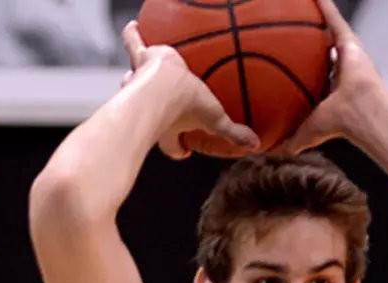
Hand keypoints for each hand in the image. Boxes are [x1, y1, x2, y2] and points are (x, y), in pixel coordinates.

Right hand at [120, 22, 258, 159]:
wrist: (164, 85)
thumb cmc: (186, 106)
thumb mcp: (216, 120)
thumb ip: (233, 132)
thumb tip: (254, 145)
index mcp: (170, 129)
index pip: (173, 147)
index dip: (178, 149)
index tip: (185, 150)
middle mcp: (151, 107)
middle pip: (151, 113)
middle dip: (157, 114)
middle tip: (162, 104)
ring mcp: (141, 83)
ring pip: (136, 82)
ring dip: (138, 77)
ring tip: (146, 68)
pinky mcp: (140, 60)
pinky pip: (134, 45)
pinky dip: (133, 36)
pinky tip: (135, 26)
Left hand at [278, 0, 385, 154]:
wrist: (359, 113)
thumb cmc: (337, 125)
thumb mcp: (306, 133)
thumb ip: (289, 141)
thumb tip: (266, 153)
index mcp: (329, 88)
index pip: (311, 75)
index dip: (299, 68)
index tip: (286, 61)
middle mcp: (338, 68)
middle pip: (317, 49)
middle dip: (305, 40)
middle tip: (288, 31)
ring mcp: (345, 54)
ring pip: (325, 30)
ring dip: (314, 16)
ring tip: (297, 5)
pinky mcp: (350, 42)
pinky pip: (332, 17)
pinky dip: (322, 5)